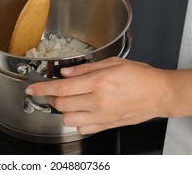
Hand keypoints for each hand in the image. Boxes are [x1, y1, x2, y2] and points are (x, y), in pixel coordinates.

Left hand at [25, 57, 168, 134]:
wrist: (160, 94)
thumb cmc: (140, 77)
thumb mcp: (113, 63)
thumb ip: (86, 68)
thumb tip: (66, 73)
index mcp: (98, 83)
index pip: (61, 89)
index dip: (42, 89)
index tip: (32, 88)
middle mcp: (98, 102)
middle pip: (60, 105)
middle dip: (50, 98)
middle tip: (52, 91)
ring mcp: (102, 116)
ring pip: (68, 119)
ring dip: (62, 110)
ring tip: (67, 100)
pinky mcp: (106, 125)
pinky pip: (82, 128)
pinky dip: (75, 121)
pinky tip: (80, 111)